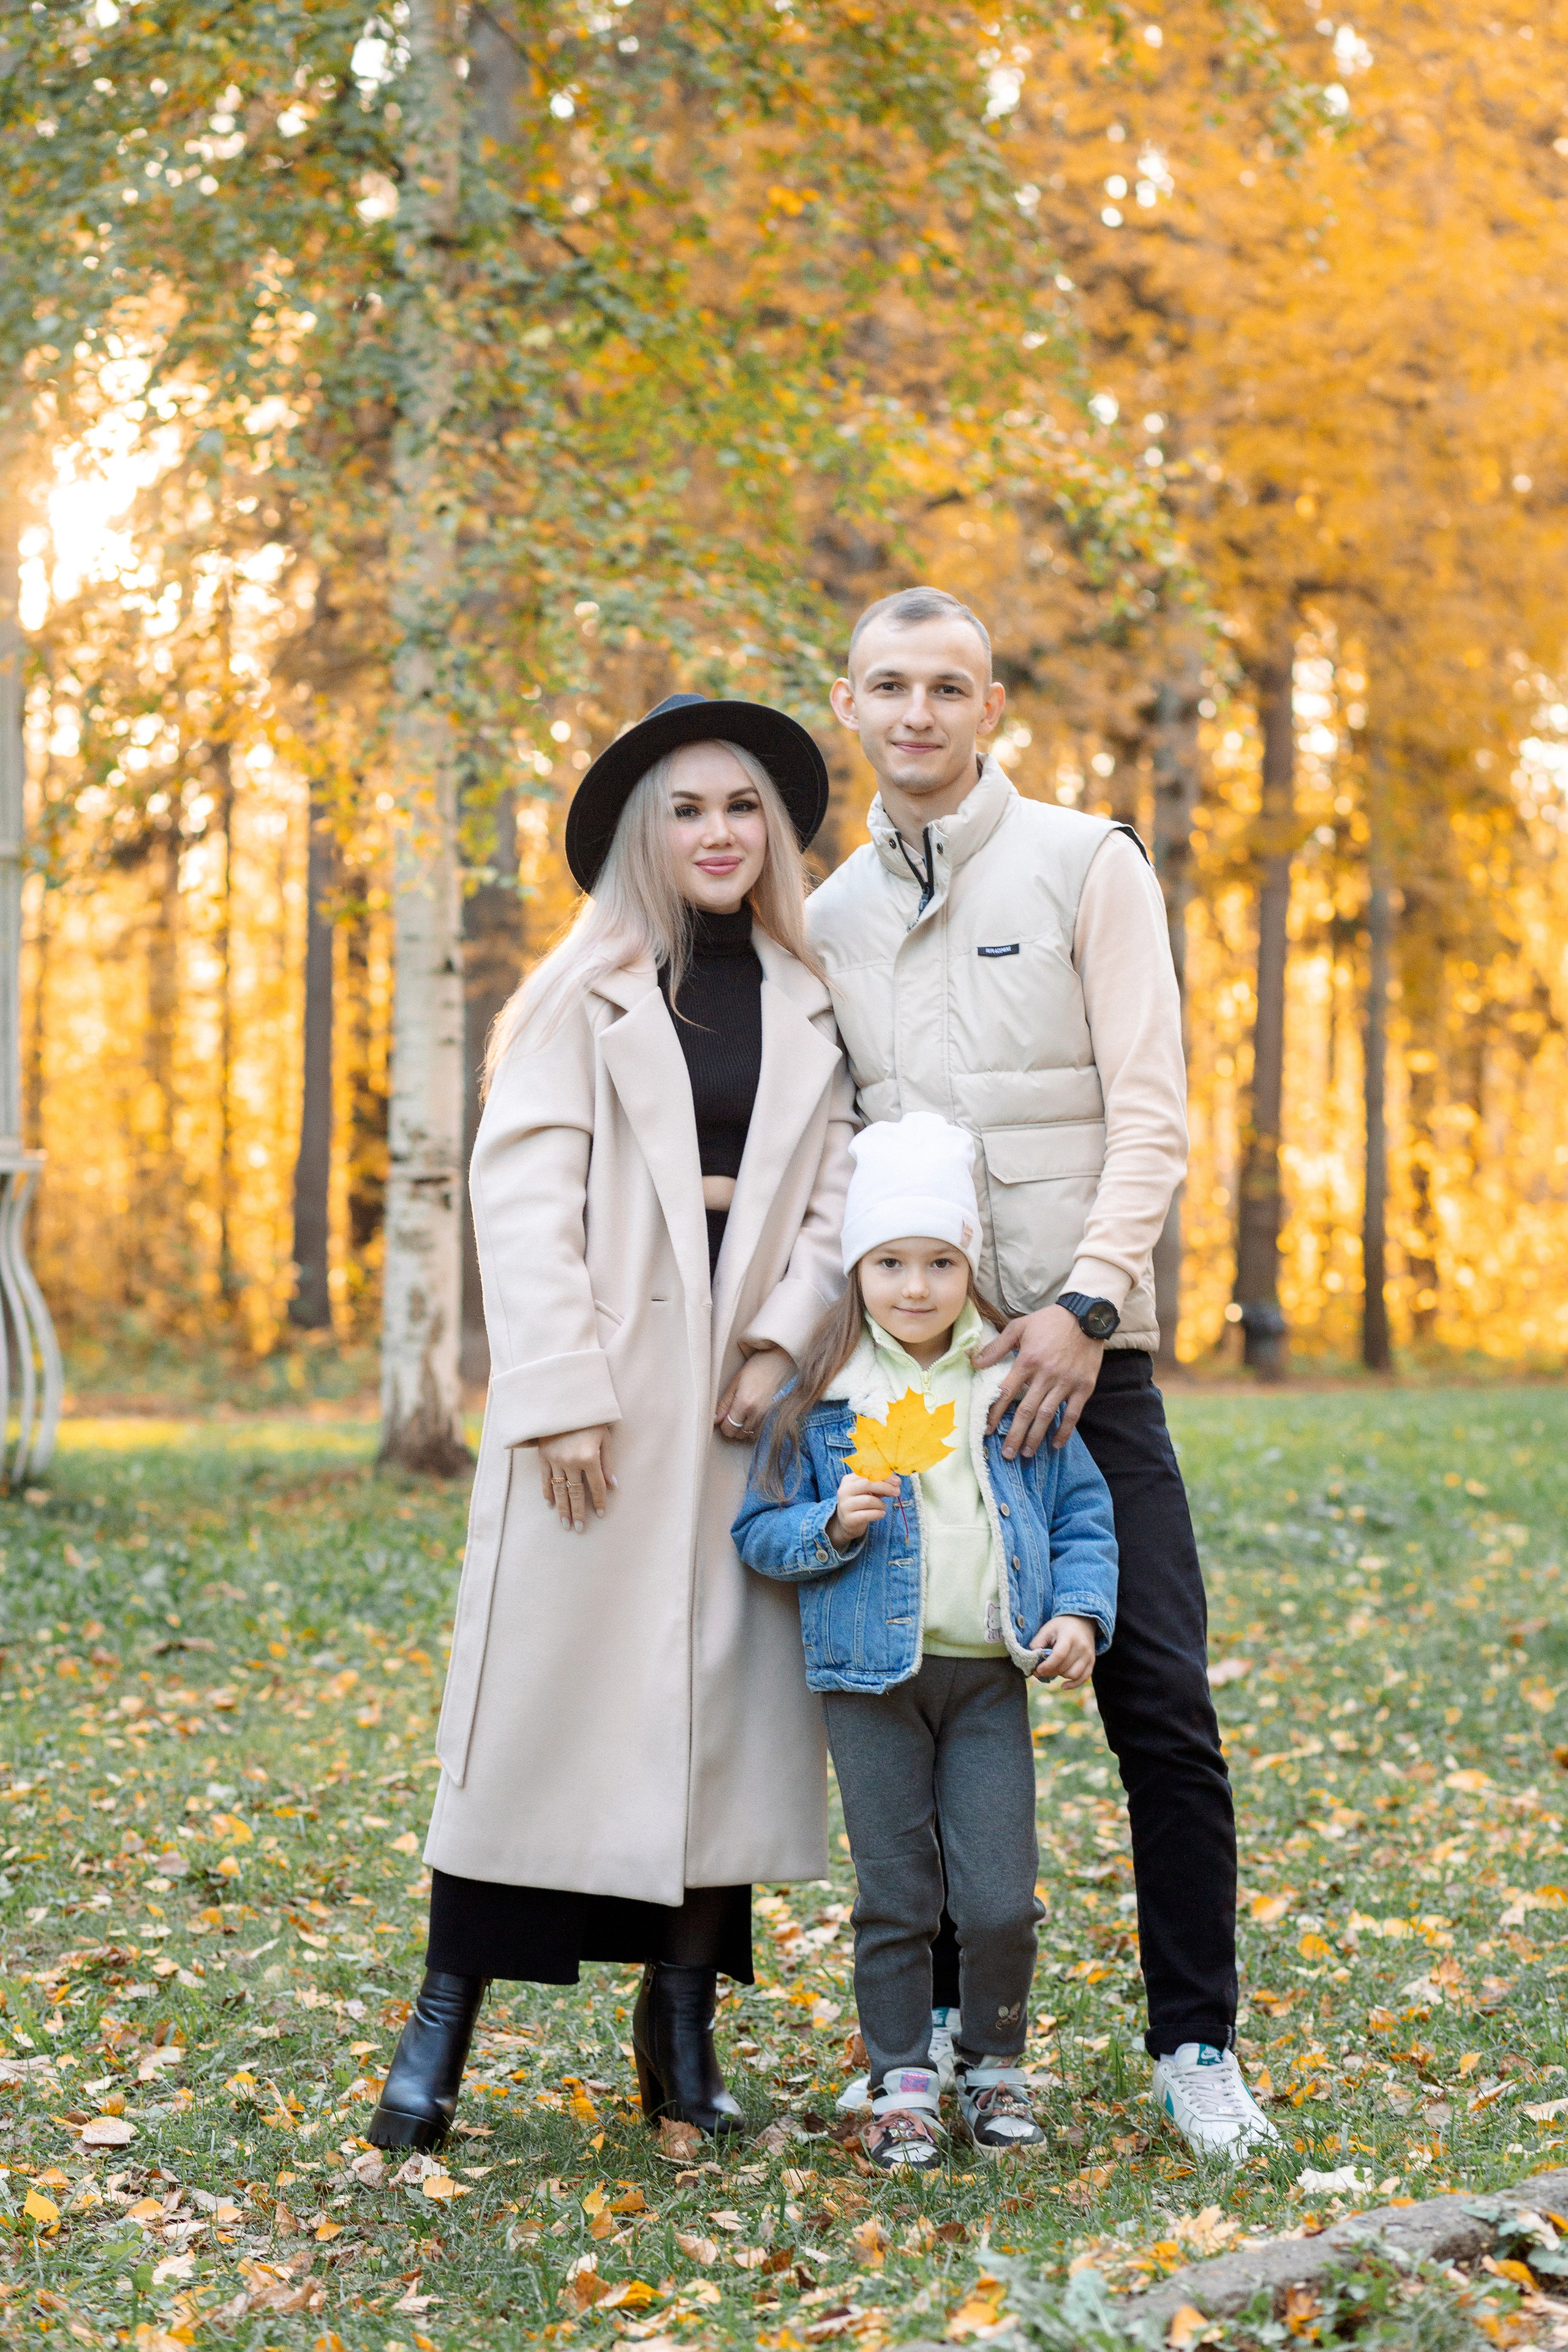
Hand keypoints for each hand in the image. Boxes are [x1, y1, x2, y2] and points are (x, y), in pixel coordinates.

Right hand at [537, 1425, 614, 1531]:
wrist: (565, 1402)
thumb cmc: (590, 1418)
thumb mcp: (605, 1437)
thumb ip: (608, 1462)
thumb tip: (613, 1486)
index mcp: (589, 1457)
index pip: (596, 1486)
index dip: (599, 1501)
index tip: (600, 1514)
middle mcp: (571, 1461)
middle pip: (575, 1493)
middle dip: (578, 1512)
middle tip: (579, 1529)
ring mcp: (555, 1459)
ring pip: (559, 1490)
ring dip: (562, 1509)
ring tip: (565, 1524)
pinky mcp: (543, 1455)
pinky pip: (545, 1479)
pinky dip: (547, 1492)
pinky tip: (550, 1505)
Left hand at [715, 1345, 794, 1443]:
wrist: (781, 1361)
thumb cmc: (757, 1367)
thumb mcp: (735, 1381)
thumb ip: (724, 1403)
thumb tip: (715, 1420)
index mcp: (745, 1403)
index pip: (729, 1429)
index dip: (723, 1425)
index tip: (724, 1417)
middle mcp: (758, 1413)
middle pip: (739, 1435)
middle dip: (733, 1427)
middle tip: (734, 1413)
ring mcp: (769, 1416)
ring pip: (751, 1435)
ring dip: (745, 1428)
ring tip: (745, 1413)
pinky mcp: (777, 1416)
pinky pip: (762, 1431)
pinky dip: (755, 1427)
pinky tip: (754, 1415)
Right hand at [826, 1473, 898, 1550]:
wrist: (849, 1520)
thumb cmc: (861, 1501)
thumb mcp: (869, 1490)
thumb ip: (880, 1485)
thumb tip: (896, 1483)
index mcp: (849, 1479)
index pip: (868, 1473)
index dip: (884, 1476)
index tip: (897, 1481)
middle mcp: (844, 1490)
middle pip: (867, 1484)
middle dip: (885, 1487)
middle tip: (897, 1492)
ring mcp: (845, 1505)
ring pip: (868, 1500)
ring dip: (881, 1503)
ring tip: (884, 1506)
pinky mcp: (848, 1518)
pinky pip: (867, 1515)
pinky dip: (878, 1513)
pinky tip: (881, 1513)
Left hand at [975, 1304, 1103, 1457]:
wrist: (1086, 1316)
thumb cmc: (1049, 1321)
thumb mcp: (1019, 1327)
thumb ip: (996, 1347)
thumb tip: (974, 1362)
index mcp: (1027, 1360)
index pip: (1006, 1392)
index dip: (996, 1413)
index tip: (988, 1429)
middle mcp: (1046, 1374)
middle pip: (1026, 1411)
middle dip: (1015, 1435)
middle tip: (1006, 1454)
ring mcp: (1066, 1382)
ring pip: (1047, 1415)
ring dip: (1036, 1437)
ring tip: (1026, 1453)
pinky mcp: (1083, 1387)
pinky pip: (1073, 1414)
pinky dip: (1065, 1431)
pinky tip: (1056, 1444)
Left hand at [1028, 1614, 1096, 1688]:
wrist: (1083, 1622)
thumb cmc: (1061, 1626)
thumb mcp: (1048, 1628)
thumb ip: (1038, 1642)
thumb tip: (1032, 1658)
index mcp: (1069, 1636)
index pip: (1059, 1655)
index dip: (1047, 1665)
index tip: (1036, 1670)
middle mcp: (1081, 1646)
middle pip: (1065, 1667)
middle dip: (1049, 1671)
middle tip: (1039, 1671)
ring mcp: (1088, 1655)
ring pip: (1073, 1674)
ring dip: (1060, 1675)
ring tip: (1052, 1669)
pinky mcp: (1092, 1662)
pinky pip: (1084, 1678)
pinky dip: (1073, 1684)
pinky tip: (1063, 1685)